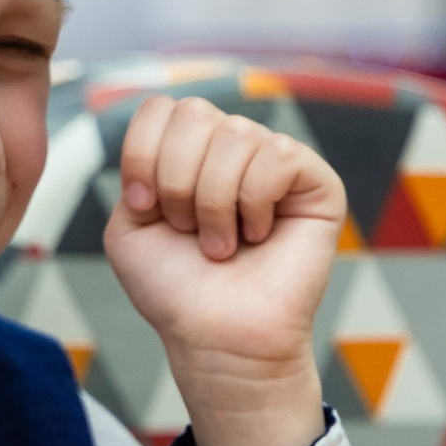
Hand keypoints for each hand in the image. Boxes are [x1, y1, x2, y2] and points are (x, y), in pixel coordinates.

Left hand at [105, 95, 344, 445]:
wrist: (216, 338)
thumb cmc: (176, 289)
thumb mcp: (130, 226)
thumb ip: (135, 169)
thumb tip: (170, 127)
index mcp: (189, 151)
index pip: (161, 107)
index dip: (143, 155)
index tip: (144, 208)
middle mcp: (233, 146)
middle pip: (194, 112)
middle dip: (176, 179)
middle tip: (187, 230)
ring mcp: (275, 160)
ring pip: (233, 136)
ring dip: (213, 202)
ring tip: (222, 245)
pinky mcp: (315, 181)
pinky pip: (275, 156)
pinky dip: (253, 203)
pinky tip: (258, 236)